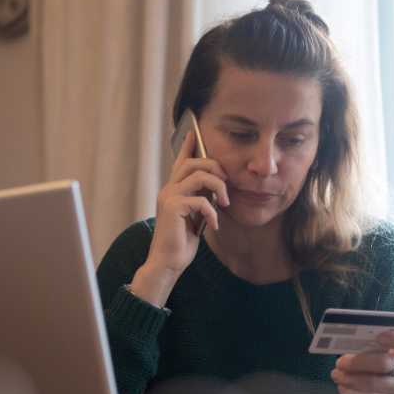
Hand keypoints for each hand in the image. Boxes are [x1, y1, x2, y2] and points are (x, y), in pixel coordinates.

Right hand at [129, 131, 229, 306]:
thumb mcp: (194, 217)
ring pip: (198, 175)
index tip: (195, 131)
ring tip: (224, 203)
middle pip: (193, 162)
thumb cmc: (180, 242)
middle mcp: (168, 189)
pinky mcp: (173, 208)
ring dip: (218, 187)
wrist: (167, 262)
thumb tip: (215, 188)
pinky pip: (200, 200)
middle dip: (215, 168)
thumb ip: (200, 200)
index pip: (180, 161)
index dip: (188, 145)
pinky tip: (214, 225)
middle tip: (226, 184)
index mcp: (172, 190)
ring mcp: (169, 197)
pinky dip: (212, 212)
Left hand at [330, 330, 393, 393]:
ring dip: (352, 379)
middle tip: (340, 362)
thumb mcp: (367, 352)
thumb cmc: (367, 366)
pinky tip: (342, 387)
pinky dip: (352, 392)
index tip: (379, 337)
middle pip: (386, 362)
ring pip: (376, 383)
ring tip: (337, 375)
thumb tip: (343, 341)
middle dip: (359, 362)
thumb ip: (362, 345)